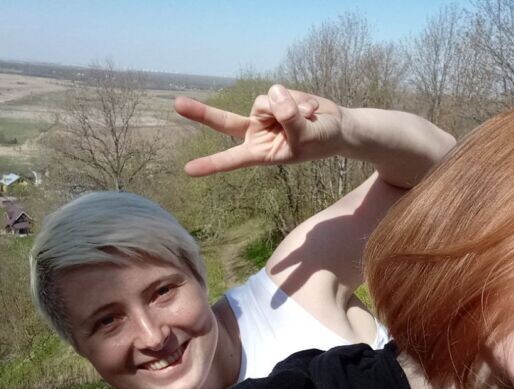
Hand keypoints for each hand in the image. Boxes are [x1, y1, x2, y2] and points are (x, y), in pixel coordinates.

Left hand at [174, 85, 343, 176]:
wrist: (336, 127)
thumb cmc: (321, 141)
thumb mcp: (307, 137)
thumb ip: (290, 118)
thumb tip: (274, 94)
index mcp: (260, 153)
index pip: (232, 158)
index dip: (212, 164)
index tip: (188, 171)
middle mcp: (256, 132)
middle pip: (225, 121)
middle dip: (202, 113)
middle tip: (177, 104)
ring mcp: (264, 114)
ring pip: (264, 100)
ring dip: (290, 106)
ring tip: (308, 116)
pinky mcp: (274, 98)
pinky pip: (279, 91)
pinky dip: (298, 99)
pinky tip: (310, 108)